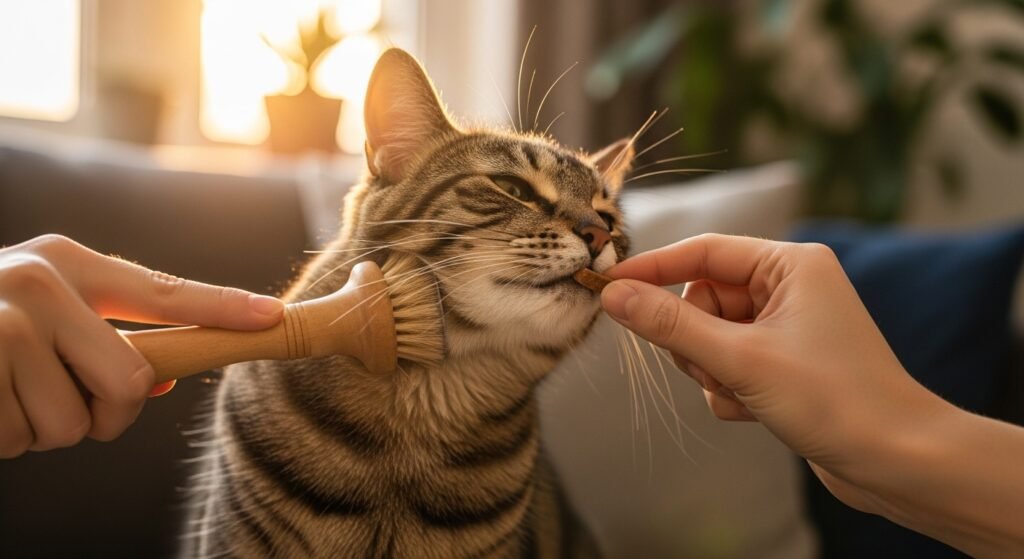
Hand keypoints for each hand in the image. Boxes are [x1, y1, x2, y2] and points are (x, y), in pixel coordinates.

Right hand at [0, 234, 283, 457]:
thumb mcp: (41, 312)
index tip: (274, 315)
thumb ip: (102, 335)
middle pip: (131, 382)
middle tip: (65, 401)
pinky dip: (4, 437)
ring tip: (7, 392)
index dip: (223, 308)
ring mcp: (4, 326)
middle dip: (107, 414)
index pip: (163, 292)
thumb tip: (166, 381)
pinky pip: (17, 439)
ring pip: (71, 425)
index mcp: (66, 263)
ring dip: (41, 429)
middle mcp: (41, 284)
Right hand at [600, 234, 945, 502]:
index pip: (704, 251)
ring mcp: (787, 326)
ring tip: (743, 394)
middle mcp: (790, 287)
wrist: (897, 460)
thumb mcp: (740, 359)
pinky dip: (731, 389)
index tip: (609, 286)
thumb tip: (613, 296)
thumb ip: (671, 325)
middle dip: (697, 340)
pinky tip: (757, 411)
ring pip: (711, 336)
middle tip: (714, 368)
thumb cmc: (833, 398)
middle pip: (703, 299)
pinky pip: (730, 364)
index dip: (654, 269)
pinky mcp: (784, 362)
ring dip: (713, 370)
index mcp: (790, 264)